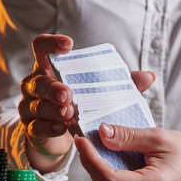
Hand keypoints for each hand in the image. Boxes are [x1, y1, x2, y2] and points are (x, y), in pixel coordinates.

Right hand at [19, 34, 154, 173]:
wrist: (62, 137)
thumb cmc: (81, 106)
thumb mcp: (100, 93)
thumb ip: (122, 83)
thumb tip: (149, 77)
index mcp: (50, 70)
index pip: (42, 48)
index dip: (52, 44)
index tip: (69, 45)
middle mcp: (35, 85)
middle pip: (37, 81)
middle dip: (52, 87)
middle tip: (68, 94)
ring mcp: (30, 107)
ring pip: (35, 105)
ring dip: (52, 109)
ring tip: (68, 114)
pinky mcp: (32, 128)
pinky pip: (36, 127)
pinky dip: (49, 127)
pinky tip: (62, 129)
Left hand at [74, 124, 180, 180]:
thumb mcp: (160, 138)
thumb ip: (129, 137)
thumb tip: (101, 133)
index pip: (110, 179)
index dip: (91, 160)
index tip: (81, 140)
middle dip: (93, 160)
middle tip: (86, 136)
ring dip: (103, 167)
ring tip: (102, 145)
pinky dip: (114, 175)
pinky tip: (118, 161)